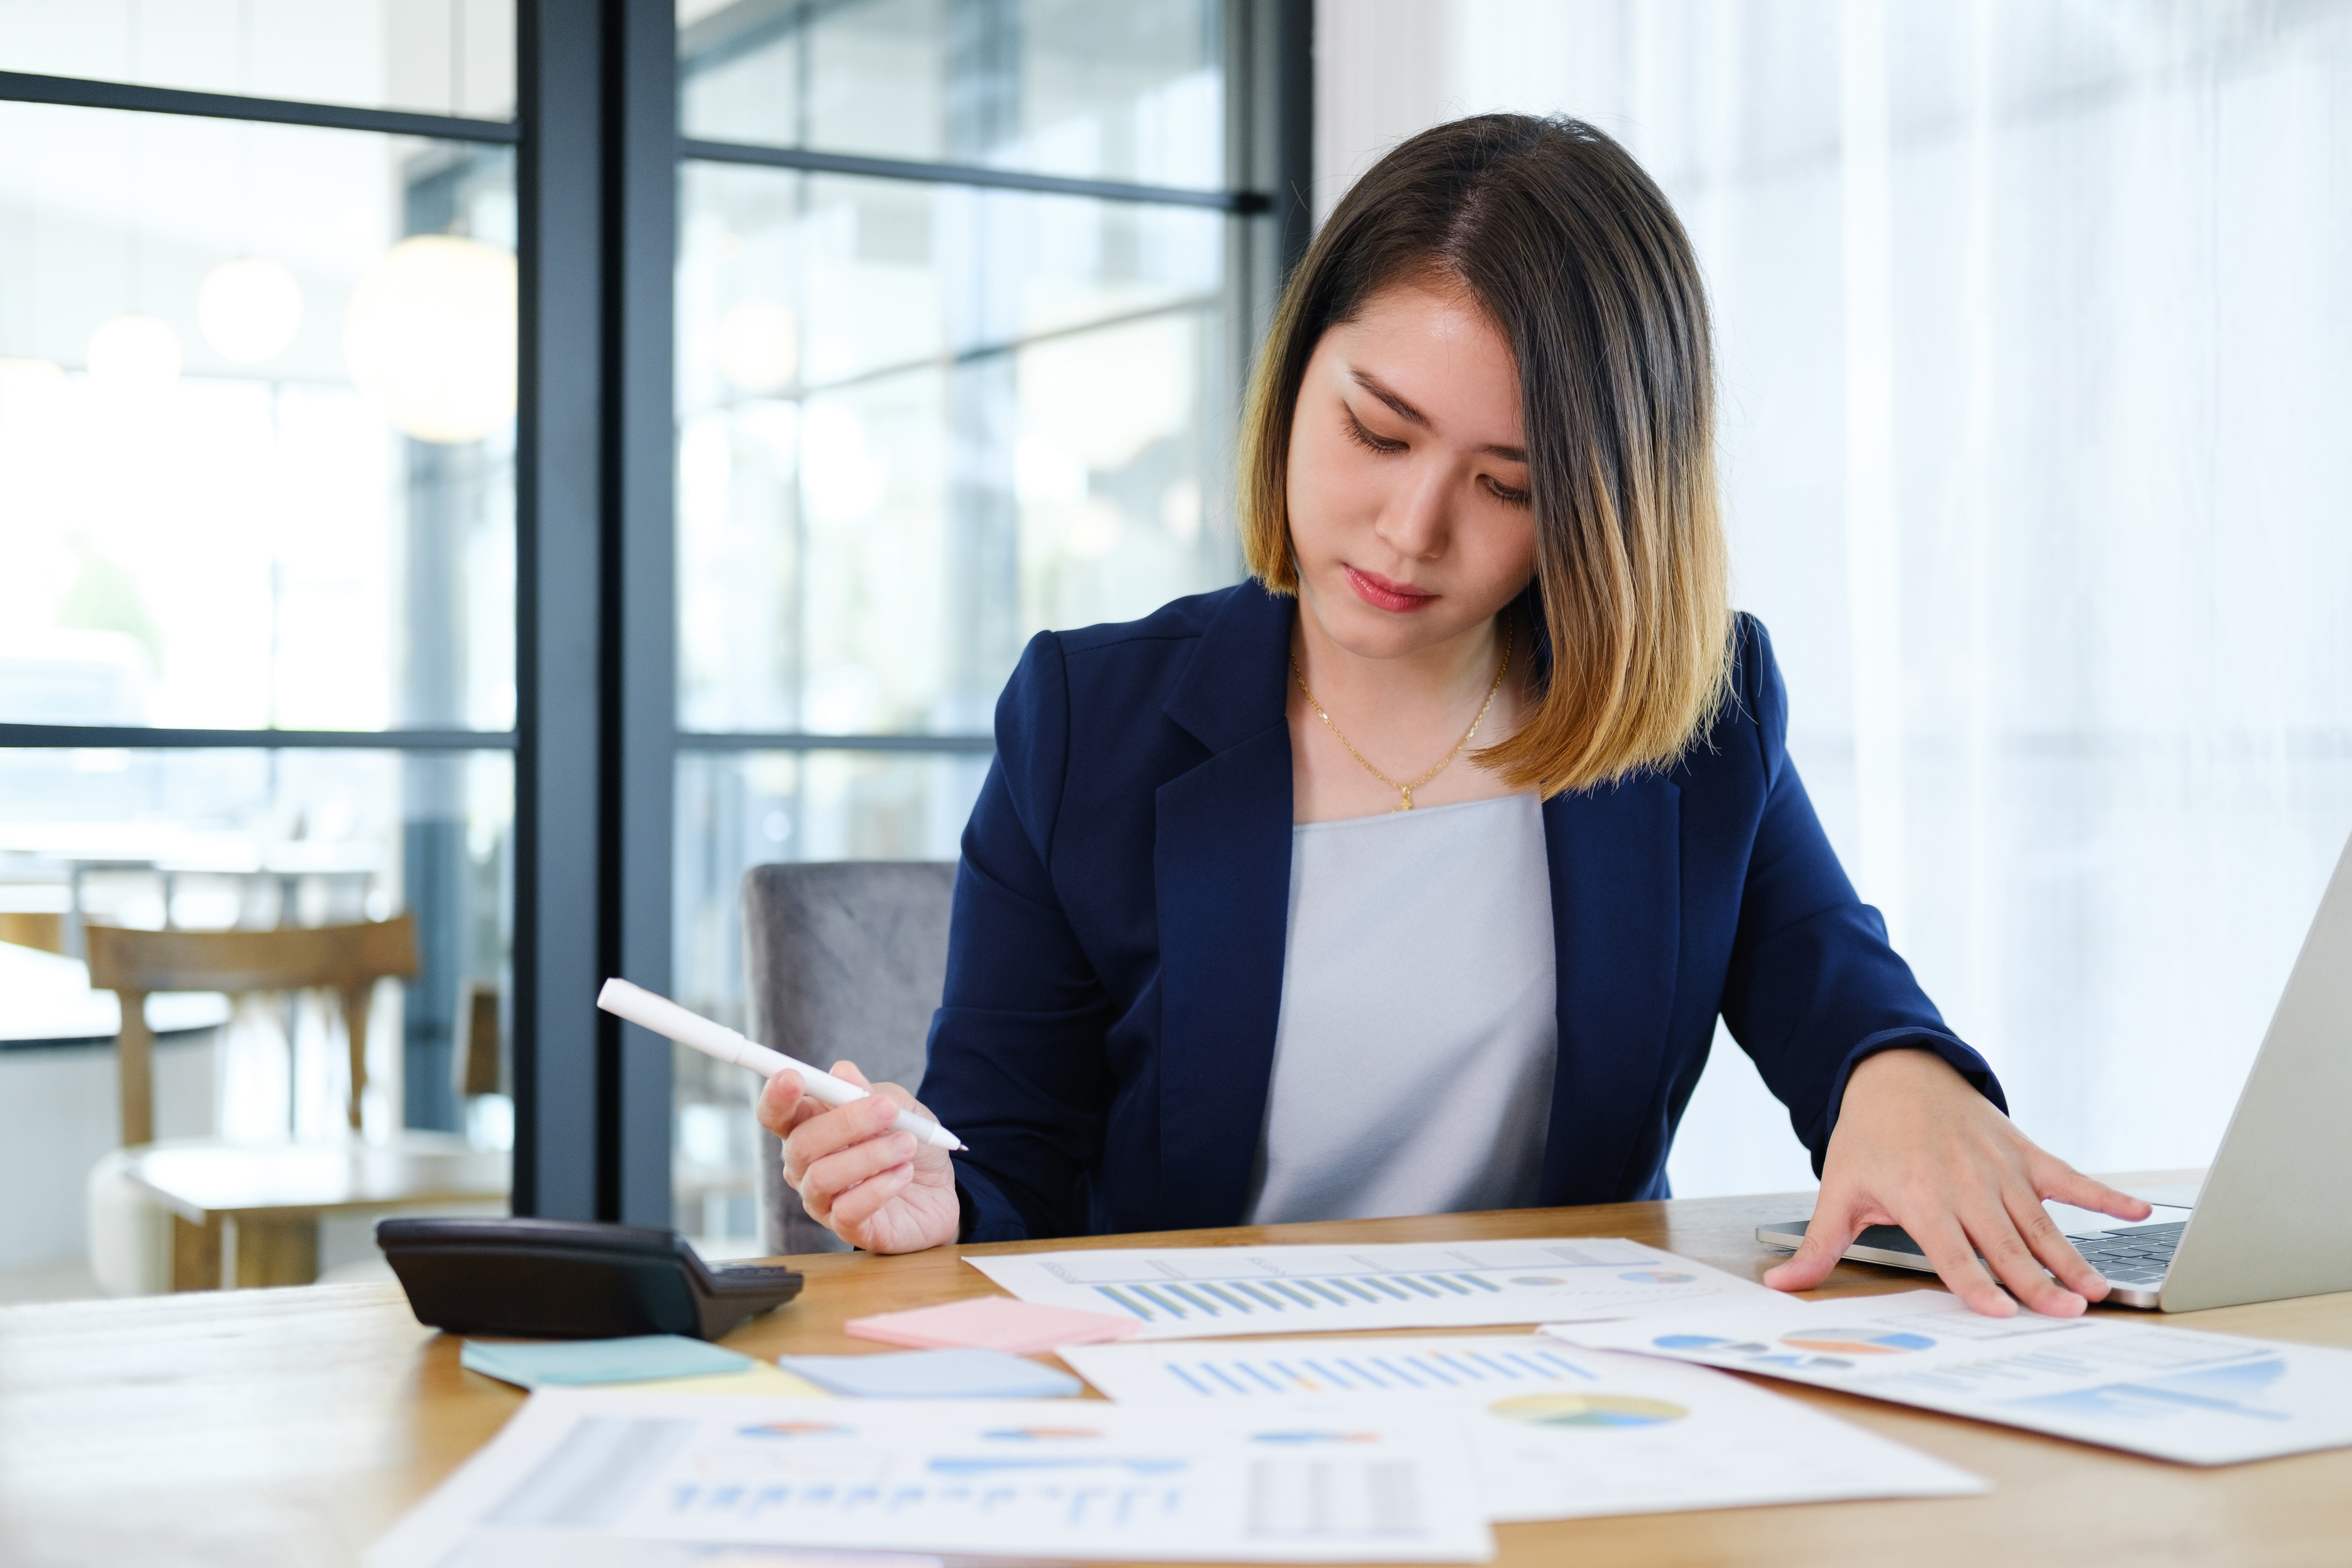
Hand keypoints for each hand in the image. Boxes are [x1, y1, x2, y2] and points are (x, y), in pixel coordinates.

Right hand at [755, 1061, 959, 1254]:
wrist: (942, 1187)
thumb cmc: (909, 1142)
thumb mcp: (898, 1106)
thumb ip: (868, 1092)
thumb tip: (842, 1072)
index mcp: (810, 1128)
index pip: (776, 1115)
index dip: (777, 1097)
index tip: (792, 1077)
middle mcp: (806, 1166)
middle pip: (800, 1144)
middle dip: (846, 1122)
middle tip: (888, 1109)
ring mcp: (822, 1201)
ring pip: (823, 1177)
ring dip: (870, 1155)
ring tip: (907, 1145)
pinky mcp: (847, 1228)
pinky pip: (848, 1210)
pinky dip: (880, 1187)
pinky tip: (904, 1174)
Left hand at [1763, 1047, 2152, 1316]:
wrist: (1895, 1074)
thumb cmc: (1867, 1139)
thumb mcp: (1836, 1191)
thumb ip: (1817, 1246)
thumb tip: (1780, 1285)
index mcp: (1920, 1196)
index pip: (1950, 1251)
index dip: (1974, 1282)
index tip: (2001, 1311)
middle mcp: (1965, 1183)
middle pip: (2003, 1243)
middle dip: (2036, 1281)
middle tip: (2068, 1314)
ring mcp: (2000, 1166)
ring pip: (2039, 1221)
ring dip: (2070, 1256)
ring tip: (2097, 1289)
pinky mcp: (2024, 1151)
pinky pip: (2069, 1176)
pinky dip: (2104, 1194)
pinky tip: (2139, 1212)